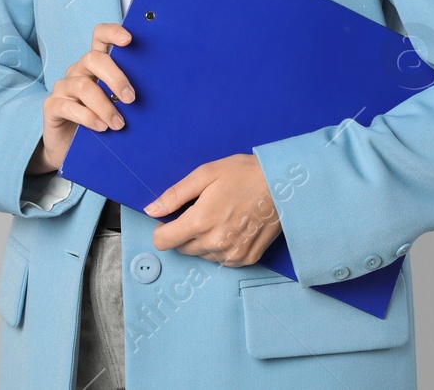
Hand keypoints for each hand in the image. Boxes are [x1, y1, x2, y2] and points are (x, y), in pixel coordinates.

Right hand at [31, 23, 135, 173]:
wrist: (69, 147)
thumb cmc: (100, 120)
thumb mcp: (116, 104)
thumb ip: (126, 93)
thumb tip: (156, 93)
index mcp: (95, 65)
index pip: (100, 37)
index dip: (112, 33)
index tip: (128, 40)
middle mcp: (78, 71)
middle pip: (93, 59)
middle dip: (115, 77)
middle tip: (131, 98)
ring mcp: (63, 87)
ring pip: (83, 86)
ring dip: (104, 105)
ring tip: (118, 124)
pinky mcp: (52, 106)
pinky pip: (68, 107)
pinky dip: (88, 117)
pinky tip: (101, 128)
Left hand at [144, 154, 281, 267]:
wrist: (282, 184)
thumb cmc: (244, 174)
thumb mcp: (206, 174)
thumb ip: (175, 194)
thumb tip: (151, 210)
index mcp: (200, 222)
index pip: (162, 241)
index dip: (162, 228)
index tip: (171, 218)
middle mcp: (214, 243)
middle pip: (181, 248)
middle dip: (184, 232)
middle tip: (201, 210)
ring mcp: (232, 254)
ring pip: (201, 255)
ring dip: (203, 241)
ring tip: (220, 216)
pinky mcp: (247, 258)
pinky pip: (222, 260)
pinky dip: (221, 247)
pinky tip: (232, 227)